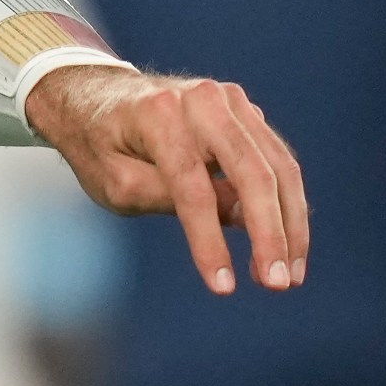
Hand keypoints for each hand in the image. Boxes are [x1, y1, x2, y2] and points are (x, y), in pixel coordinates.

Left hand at [27, 64, 308, 295]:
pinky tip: (287, 246)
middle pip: (251, 172)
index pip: (192, 184)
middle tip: (279, 286)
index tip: (223, 288)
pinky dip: (287, 204)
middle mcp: (200, 99)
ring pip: (279, 167)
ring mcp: (229, 100)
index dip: (210, 240)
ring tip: (289, 276)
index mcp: (156, 113)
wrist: (94, 97)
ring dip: (291, 225)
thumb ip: (171, 198)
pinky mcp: (246, 112)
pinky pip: (278, 161)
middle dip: (271, 234)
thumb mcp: (115, 181)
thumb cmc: (99, 145)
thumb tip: (245, 216)